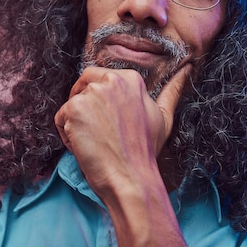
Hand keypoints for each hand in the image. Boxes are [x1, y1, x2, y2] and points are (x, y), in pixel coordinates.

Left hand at [54, 64, 190, 197]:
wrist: (131, 177)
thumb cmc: (146, 150)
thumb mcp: (163, 116)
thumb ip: (172, 90)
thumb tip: (186, 69)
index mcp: (130, 78)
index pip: (100, 77)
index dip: (99, 101)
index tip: (108, 122)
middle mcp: (111, 80)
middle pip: (82, 85)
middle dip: (84, 107)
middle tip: (99, 132)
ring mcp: (91, 93)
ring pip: (71, 103)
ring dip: (77, 123)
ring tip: (97, 142)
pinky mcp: (73, 108)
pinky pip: (60, 118)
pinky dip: (67, 135)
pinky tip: (86, 147)